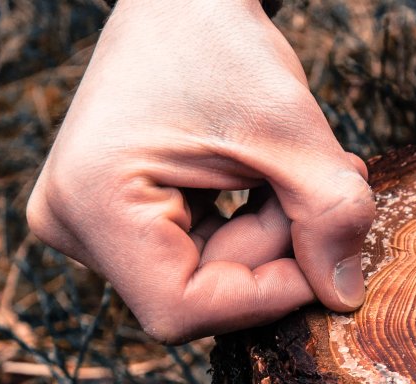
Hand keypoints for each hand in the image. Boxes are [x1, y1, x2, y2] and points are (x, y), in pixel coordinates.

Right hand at [27, 0, 374, 343]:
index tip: (327, 259)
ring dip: (274, 234)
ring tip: (312, 170)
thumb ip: (328, 214)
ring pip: (207, 275)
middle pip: (198, 292)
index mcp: (93, 202)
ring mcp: (89, 222)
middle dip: (278, 252)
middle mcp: (72, 223)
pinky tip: (281, 177)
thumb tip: (343, 299)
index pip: (183, 308)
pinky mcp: (116, 216)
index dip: (265, 297)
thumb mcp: (289, 128)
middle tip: (333, 188)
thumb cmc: (222, 42)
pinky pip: (198, 251)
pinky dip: (253, 224)